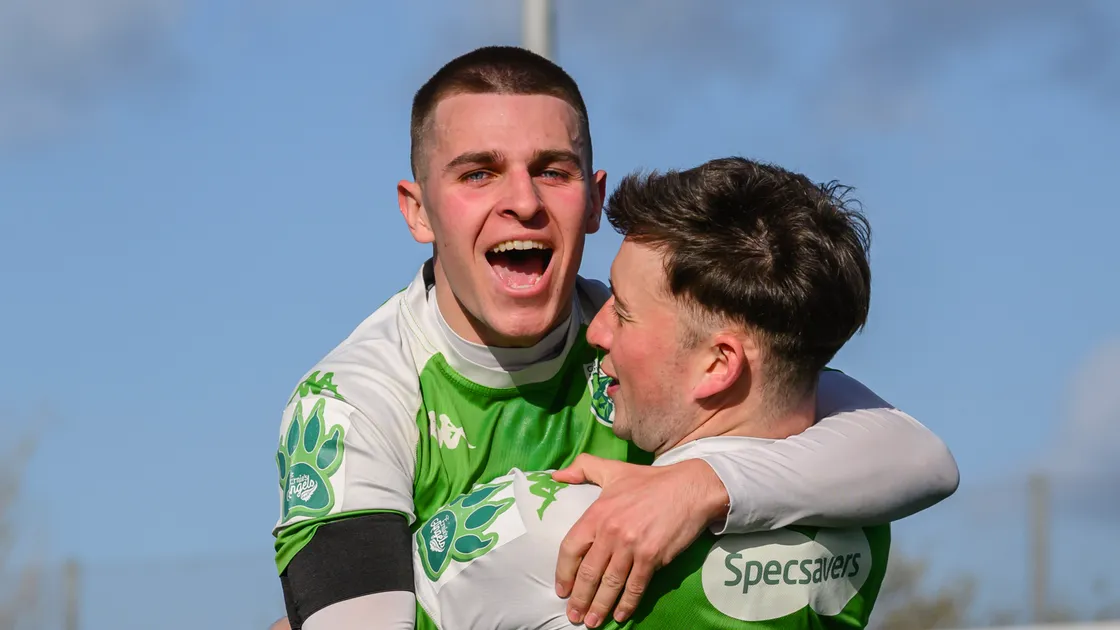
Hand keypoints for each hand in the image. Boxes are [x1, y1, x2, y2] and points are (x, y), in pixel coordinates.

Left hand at [551, 454, 728, 626]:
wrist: (690, 488)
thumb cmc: (650, 480)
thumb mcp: (614, 470)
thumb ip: (584, 469)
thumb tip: (556, 477)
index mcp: (597, 513)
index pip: (571, 548)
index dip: (564, 572)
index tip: (561, 589)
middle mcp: (611, 532)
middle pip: (588, 572)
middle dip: (579, 597)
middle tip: (573, 615)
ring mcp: (631, 546)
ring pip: (610, 583)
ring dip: (599, 606)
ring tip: (591, 622)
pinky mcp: (652, 557)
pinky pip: (635, 586)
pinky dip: (627, 604)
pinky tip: (620, 615)